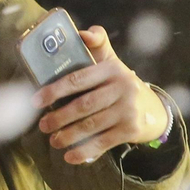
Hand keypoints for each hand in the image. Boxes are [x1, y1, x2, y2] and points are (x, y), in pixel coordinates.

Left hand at [34, 26, 169, 163]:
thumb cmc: (120, 83)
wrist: (153, 108)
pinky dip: (85, 151)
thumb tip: (81, 33)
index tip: (36, 100)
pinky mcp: (131, 130)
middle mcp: (123, 88)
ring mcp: (128, 110)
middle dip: (59, 117)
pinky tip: (70, 157)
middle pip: (84, 105)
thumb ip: (97, 44)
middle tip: (43, 126)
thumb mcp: (111, 61)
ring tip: (53, 141)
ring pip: (91, 125)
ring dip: (68, 136)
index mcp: (112, 69)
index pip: (78, 79)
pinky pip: (103, 142)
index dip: (55, 90)